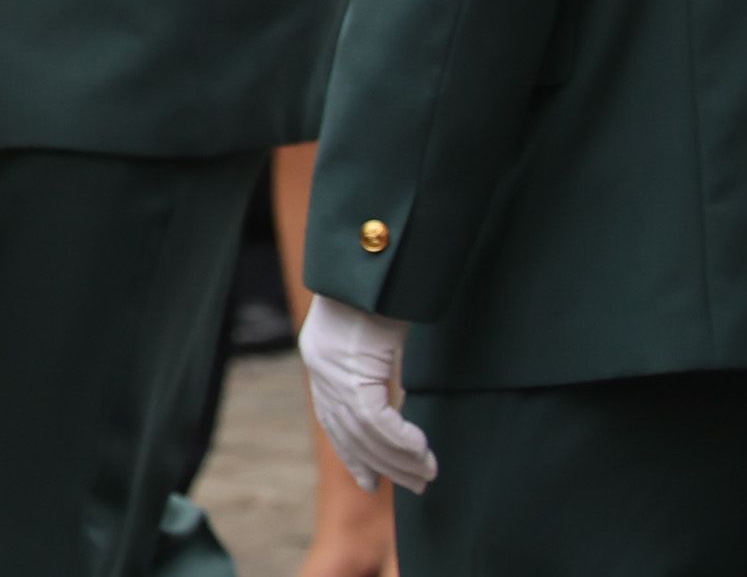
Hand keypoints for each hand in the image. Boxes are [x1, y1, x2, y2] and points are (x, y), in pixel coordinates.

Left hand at [299, 298, 436, 494]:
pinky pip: (377, 421)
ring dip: (399, 459)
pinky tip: (422, 451)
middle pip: (348, 432)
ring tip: (427, 473)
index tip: (368, 480)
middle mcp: (320, 366)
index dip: (350, 452)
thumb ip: (368, 358)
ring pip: (365, 433)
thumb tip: (386, 384)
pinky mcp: (355, 371)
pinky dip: (401, 440)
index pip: (331, 419)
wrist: (376, 261)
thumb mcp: (368, 328)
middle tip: (414, 484)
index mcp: (319, 355)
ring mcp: (333, 370)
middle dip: (381, 464)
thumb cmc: (380, 287)